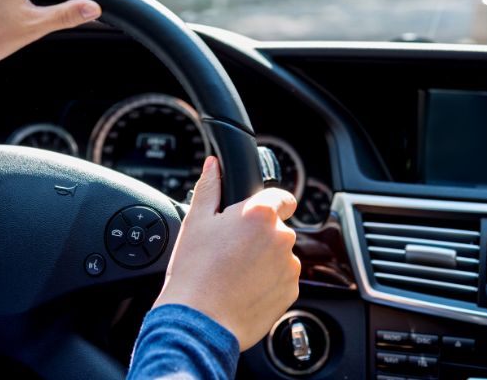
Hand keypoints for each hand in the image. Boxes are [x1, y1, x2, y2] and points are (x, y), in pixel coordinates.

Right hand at [153, 156, 299, 350]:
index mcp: (260, 214)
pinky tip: (244, 287)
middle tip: (231, 247)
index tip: (253, 215)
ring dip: (265, 257)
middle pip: (277, 226)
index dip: (268, 202)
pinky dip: (268, 280)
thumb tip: (213, 165)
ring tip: (235, 270)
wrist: (200, 322)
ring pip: (280, 253)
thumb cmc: (195, 271)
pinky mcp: (291, 292)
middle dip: (259, 233)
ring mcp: (289, 267)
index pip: (282, 197)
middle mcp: (281, 237)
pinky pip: (282, 278)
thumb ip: (210, 186)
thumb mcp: (196, 220)